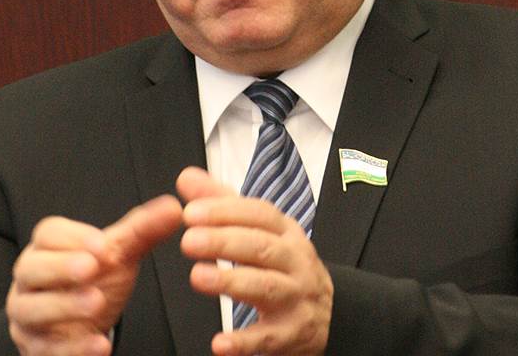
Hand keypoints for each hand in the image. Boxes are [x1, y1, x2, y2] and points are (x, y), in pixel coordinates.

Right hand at [6, 195, 181, 354]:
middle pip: (32, 268)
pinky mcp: (36, 346)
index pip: (49, 233)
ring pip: (31, 308)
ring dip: (64, 305)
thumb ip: (143, 231)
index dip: (74, 236)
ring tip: (96, 302)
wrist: (83, 324)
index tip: (103, 245)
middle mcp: (31, 279)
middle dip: (60, 267)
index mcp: (48, 248)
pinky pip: (46, 348)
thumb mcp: (119, 255)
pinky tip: (99, 345)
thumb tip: (174, 208)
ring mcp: (28, 314)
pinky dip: (73, 348)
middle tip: (91, 268)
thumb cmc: (95, 280)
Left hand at [177, 167, 332, 355]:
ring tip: (198, 277)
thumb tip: (187, 178)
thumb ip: (222, 204)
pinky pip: (268, 338)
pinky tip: (219, 343)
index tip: (191, 212)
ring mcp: (296, 297)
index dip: (226, 212)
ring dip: (231, 282)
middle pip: (262, 247)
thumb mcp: (260, 231)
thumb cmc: (283, 266)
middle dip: (224, 242)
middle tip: (189, 241)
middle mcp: (295, 261)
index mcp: (286, 232)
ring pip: (266, 287)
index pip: (260, 214)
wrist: (329, 315)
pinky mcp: (292, 333)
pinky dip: (244, 342)